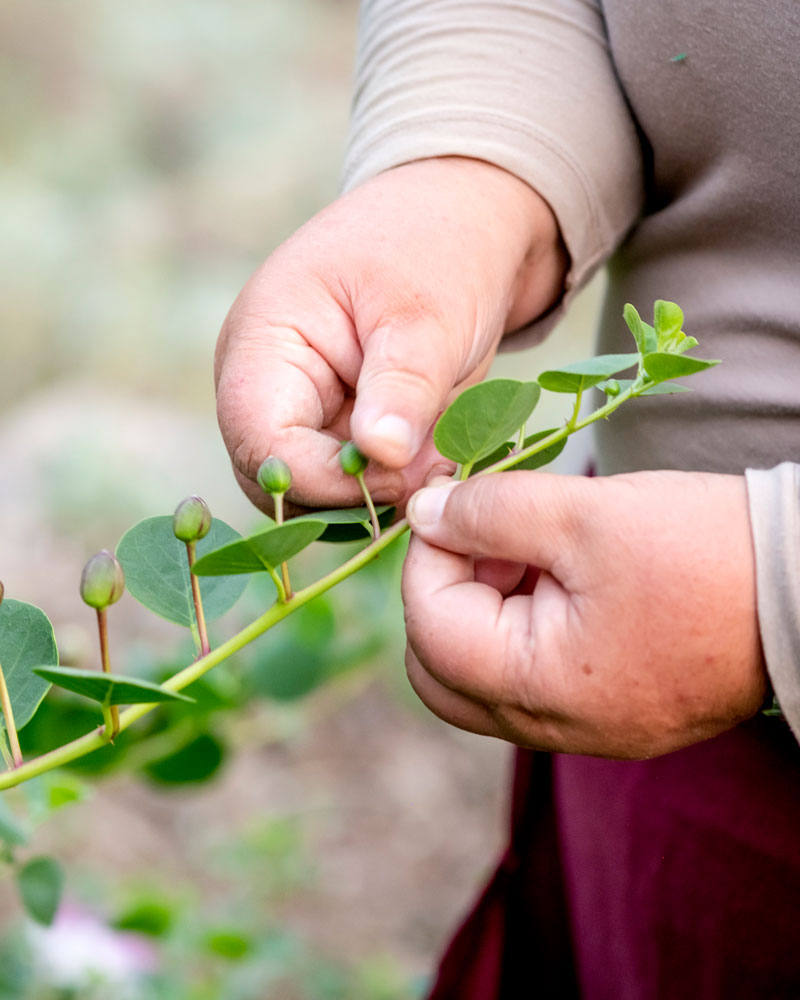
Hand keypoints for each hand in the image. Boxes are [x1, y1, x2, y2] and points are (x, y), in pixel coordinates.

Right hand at [215, 157, 565, 512]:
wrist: (467, 222)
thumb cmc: (438, 247)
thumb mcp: (427, 314)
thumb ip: (402, 387)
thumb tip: (381, 458)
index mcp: (262, 344)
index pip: (261, 442)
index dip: (324, 478)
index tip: (401, 474)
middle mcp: (268, 385)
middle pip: (279, 480)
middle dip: (353, 493)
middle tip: (431, 478)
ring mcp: (302, 409)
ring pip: (320, 492)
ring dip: (380, 491)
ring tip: (444, 458)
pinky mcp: (340, 428)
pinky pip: (356, 481)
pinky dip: (397, 481)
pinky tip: (441, 456)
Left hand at [402, 470, 766, 758]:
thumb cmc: (703, 551)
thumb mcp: (584, 515)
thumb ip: (489, 512)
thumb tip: (423, 512)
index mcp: (540, 689)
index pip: (431, 626)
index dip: (426, 555)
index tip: (452, 501)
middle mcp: (552, 727)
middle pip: (441, 670)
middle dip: (443, 591)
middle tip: (481, 530)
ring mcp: (581, 727)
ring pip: (480, 674)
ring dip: (481, 603)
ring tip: (528, 542)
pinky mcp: (606, 710)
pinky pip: (529, 675)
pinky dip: (519, 621)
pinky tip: (556, 570)